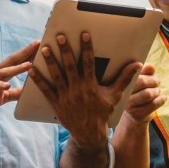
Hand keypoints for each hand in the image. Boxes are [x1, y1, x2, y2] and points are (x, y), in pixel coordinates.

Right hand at [0, 41, 38, 110]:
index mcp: (0, 74)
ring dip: (17, 68)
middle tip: (40, 44)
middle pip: (12, 60)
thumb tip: (29, 92)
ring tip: (30, 65)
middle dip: (26, 53)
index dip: (30, 54)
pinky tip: (7, 84)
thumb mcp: (0, 96)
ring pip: (3, 72)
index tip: (43, 46)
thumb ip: (14, 93)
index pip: (17, 61)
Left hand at [29, 32, 139, 148]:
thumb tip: (137, 65)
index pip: (89, 63)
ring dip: (50, 62)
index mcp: (91, 85)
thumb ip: (124, 78)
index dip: (87, 48)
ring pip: (56, 76)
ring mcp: (65, 96)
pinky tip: (31, 70)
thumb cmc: (102, 112)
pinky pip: (45, 90)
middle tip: (59, 36)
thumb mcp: (115, 95)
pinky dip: (38, 80)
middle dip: (65, 50)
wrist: (89, 133)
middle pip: (70, 66)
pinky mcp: (56, 103)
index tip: (84, 35)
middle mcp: (77, 89)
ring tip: (44, 49)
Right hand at [121, 64, 163, 124]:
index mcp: (121, 84)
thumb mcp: (139, 81)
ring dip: (156, 91)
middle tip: (157, 81)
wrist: (134, 115)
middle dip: (153, 80)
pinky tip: (162, 98)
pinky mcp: (136, 114)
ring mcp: (128, 105)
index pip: (128, 74)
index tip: (140, 65)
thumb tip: (150, 67)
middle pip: (142, 82)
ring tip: (156, 91)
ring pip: (148, 94)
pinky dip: (161, 100)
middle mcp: (122, 95)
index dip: (135, 68)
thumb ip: (144, 72)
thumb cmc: (137, 92)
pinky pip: (153, 104)